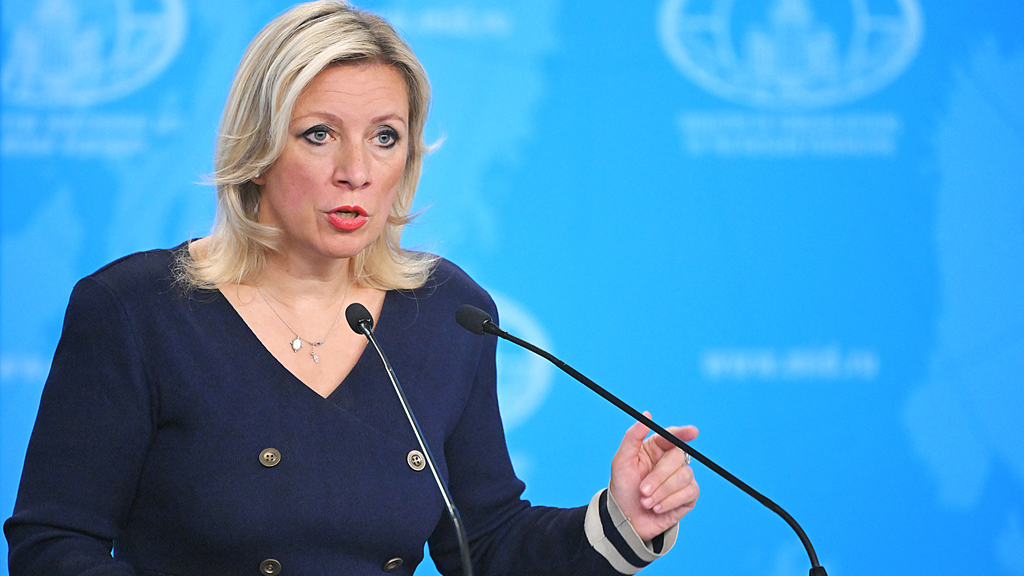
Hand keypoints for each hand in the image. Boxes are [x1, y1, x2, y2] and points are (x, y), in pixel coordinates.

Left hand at [609, 413, 698, 541]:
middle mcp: (670, 461)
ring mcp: (681, 478)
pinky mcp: (688, 496)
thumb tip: (646, 415)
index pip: (672, 436)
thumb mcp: (621, 461)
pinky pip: (689, 492)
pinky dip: (670, 502)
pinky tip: (658, 508)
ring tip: (646, 502)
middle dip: (658, 477)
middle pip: (676, 458)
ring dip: (661, 492)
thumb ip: (632, 436)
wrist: (626, 520)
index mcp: (655, 449)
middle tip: (642, 491)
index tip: (693, 432)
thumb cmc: (623, 489)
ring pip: (683, 476)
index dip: (683, 433)